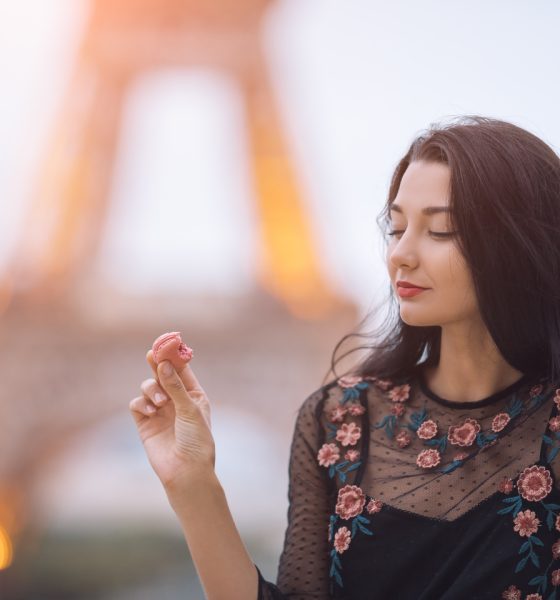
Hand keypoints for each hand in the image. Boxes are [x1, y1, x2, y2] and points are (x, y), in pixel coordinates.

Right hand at [129, 350, 214, 492]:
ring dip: (151, 389)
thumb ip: (175, 386)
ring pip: (148, 388)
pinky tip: (150, 411)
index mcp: (194, 396)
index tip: (166, 345)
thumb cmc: (196, 440)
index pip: (182, 371)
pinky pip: (137, 404)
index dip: (173, 358)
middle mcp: (176, 401)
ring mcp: (160, 412)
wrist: (185, 471)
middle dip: (157, 364)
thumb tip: (164, 363)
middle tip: (151, 353)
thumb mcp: (190, 409)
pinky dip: (141, 403)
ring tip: (160, 402)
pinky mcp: (145, 423)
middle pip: (163, 375)